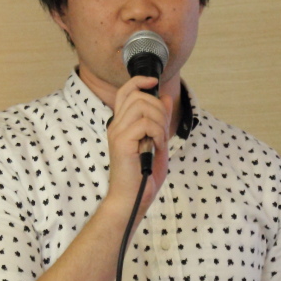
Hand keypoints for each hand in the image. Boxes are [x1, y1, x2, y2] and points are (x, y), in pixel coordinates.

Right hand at [105, 76, 172, 214]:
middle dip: (158, 108)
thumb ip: (159, 120)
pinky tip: (157, 146)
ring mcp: (117, 133)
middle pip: (138, 95)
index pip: (126, 91)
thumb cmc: (143, 176)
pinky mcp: (123, 142)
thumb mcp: (157, 142)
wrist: (132, 200)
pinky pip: (145, 123)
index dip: (140, 81)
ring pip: (142, 106)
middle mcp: (116, 126)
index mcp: (121, 125)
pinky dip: (158, 132)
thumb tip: (164, 97)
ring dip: (159, 120)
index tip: (154, 82)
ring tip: (159, 140)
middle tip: (162, 130)